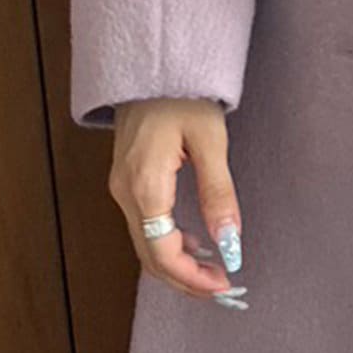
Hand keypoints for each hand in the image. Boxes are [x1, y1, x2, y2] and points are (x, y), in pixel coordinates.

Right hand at [109, 98, 248, 305]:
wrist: (153, 65)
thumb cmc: (183, 95)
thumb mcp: (211, 141)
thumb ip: (219, 194)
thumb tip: (230, 242)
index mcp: (145, 186)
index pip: (163, 252)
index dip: (192, 278)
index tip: (224, 285)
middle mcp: (125, 193)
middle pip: (150, 256)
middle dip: (185, 280)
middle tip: (222, 287)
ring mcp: (122, 188)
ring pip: (145, 244)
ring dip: (177, 265)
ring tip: (213, 271)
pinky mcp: (127, 181)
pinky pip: (144, 226)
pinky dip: (167, 244)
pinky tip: (195, 244)